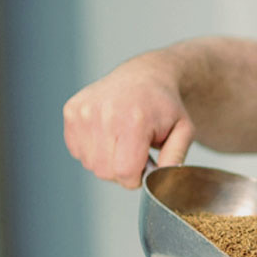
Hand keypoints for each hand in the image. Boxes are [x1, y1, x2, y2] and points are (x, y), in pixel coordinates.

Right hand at [63, 53, 195, 188]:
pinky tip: (108, 135)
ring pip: (89, 163)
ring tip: (122, 142)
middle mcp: (105, 114)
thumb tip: (163, 181)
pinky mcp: (72, 110)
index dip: (136, 178)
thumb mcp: (184, 130)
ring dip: (107, 161)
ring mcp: (84, 111)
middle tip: (136, 154)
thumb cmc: (164, 106)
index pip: (125, 172)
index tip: (145, 168)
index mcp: (135, 121)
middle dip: (122, 171)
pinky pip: (76, 150)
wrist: (144, 76)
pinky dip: (92, 150)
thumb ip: (175, 158)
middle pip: (105, 171)